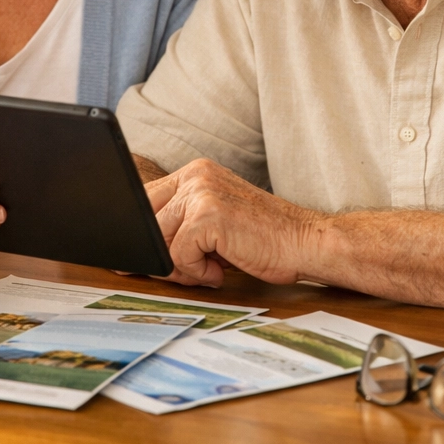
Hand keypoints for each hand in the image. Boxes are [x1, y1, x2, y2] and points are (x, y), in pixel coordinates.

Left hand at [147, 159, 322, 286]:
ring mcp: (201, 192)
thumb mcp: (216, 222)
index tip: (139, 257)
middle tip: (189, 270)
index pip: (146, 199)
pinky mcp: (208, 216)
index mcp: (196, 172)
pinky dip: (197, 272)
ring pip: (160, 239)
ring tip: (211, 268)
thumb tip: (140, 252)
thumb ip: (180, 226)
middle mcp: (195, 175)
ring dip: (181, 265)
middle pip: (148, 220)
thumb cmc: (264, 238)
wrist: (304, 242)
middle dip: (159, 252)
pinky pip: (178, 255)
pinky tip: (221, 270)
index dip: (141, 232)